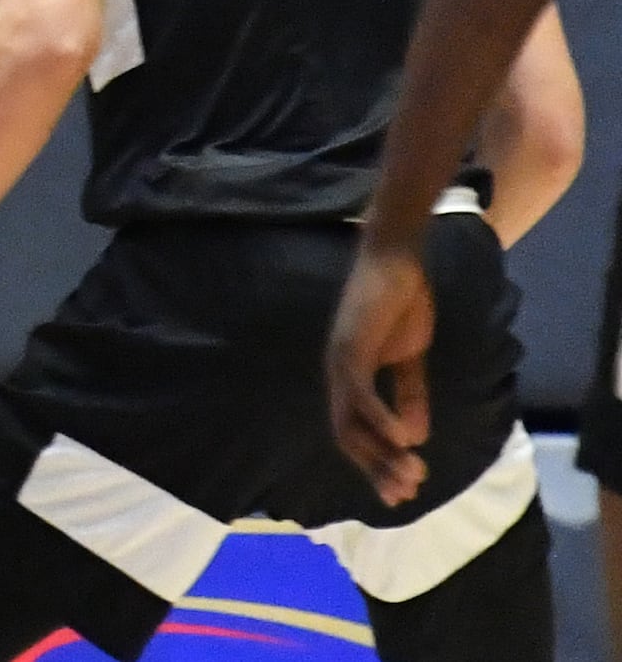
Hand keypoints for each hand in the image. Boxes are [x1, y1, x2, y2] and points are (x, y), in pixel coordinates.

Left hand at [328, 239, 438, 506]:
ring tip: (410, 474)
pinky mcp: (351, 346)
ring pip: (352, 421)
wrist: (397, 261)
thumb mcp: (409, 359)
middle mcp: (339, 375)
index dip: (376, 464)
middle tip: (406, 494)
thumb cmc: (401, 304)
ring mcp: (341, 360)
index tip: (403, 491)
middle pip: (349, 436)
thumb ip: (410, 395)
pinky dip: (379, 418)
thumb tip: (416, 438)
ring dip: (381, 452)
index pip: (356, 433)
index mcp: (352, 379)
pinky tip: (402, 440)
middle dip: (377, 468)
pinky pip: (361, 392)